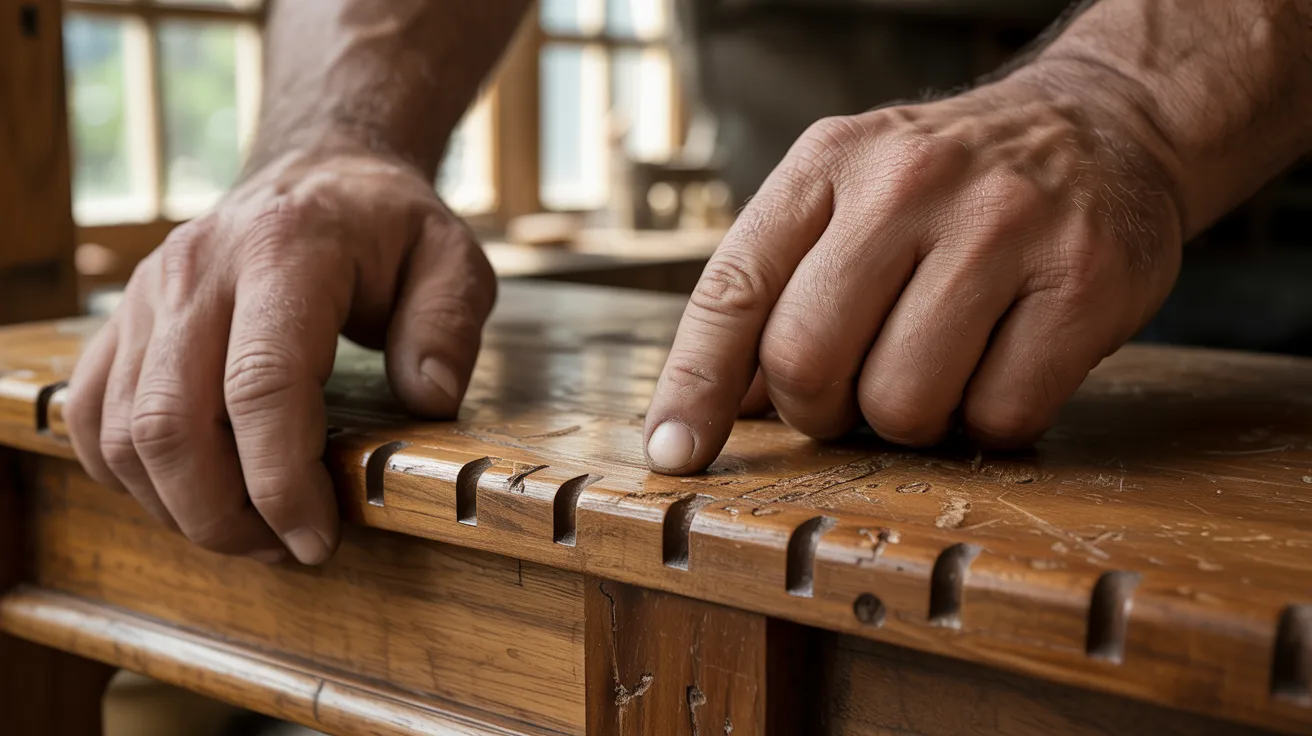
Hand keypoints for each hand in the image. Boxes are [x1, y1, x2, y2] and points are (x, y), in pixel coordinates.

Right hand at [65, 148, 495, 562]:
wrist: (318, 175)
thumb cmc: (389, 228)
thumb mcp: (454, 259)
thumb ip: (449, 325)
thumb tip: (427, 399)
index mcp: (284, 250)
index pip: (260, 385)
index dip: (281, 480)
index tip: (318, 537)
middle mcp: (197, 270)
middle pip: (170, 425)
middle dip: (222, 516)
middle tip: (286, 550)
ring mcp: (146, 293)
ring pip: (122, 433)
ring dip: (179, 508)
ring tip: (252, 533)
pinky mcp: (122, 319)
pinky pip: (90, 416)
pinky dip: (130, 476)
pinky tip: (192, 496)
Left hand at [644, 68, 1183, 472]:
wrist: (1101, 124)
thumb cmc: (949, 186)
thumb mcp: (847, 197)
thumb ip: (776, 289)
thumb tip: (716, 410)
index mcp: (829, 164)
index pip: (732, 291)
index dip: (694, 386)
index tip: (676, 453)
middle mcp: (908, 183)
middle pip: (807, 360)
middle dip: (819, 409)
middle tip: (853, 392)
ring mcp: (1002, 227)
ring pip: (902, 404)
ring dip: (909, 421)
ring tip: (937, 367)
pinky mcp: (1084, 280)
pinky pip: (1000, 416)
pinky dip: (990, 421)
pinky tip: (1003, 365)